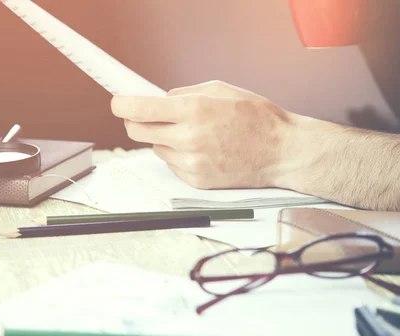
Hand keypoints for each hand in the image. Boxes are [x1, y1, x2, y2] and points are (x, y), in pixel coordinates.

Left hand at [111, 81, 296, 188]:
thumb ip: (186, 93)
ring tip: (192, 134)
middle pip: (138, 132)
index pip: (139, 109)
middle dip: (137, 121)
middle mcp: (188, 139)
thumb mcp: (222, 90)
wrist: (282, 153)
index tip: (117, 102)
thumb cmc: (258, 119)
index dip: (122, 104)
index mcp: (193, 111)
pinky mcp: (197, 181)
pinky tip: (203, 150)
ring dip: (165, 139)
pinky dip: (180, 156)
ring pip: (157, 149)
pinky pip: (173, 165)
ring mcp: (192, 163)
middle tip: (148, 116)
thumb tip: (162, 100)